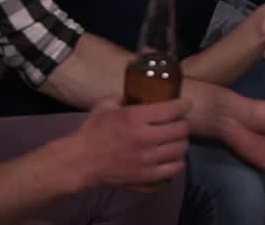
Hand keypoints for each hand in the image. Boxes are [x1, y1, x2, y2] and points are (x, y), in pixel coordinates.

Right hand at [61, 97, 190, 190]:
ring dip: (182, 142)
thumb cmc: (91, 132)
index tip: (186, 104)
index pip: (172, 109)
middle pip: (181, 129)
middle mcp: (144, 138)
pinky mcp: (145, 175)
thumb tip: (139, 90)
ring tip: (177, 139)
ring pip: (181, 148)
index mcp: (134, 117)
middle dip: (184, 123)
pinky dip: (178, 161)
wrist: (78, 163)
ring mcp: (146, 159)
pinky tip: (174, 156)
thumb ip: (124, 96)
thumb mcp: (105, 106)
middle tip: (180, 122)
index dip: (184, 105)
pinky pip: (174, 168)